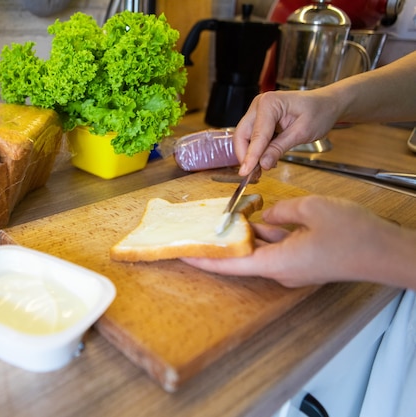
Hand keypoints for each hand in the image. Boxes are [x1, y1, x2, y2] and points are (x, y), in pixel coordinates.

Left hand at [181, 195, 415, 288]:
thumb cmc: (353, 234)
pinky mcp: (303, 263)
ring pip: (259, 251)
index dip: (202, 260)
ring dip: (244, 236)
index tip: (181, 254)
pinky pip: (276, 248)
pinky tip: (256, 216)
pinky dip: (265, 234)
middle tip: (197, 229)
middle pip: (241, 258)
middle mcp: (280, 271)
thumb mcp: (310, 209)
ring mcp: (292, 268)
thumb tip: (265, 216)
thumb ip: (280, 211)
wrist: (387, 252)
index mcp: (276, 263)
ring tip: (223, 217)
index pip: (229, 265)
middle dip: (220, 243)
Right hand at [233, 90, 339, 175]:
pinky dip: (255, 150)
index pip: (256, 135)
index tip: (245, 172)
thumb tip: (263, 163)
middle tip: (251, 173)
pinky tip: (264, 159)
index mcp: (270, 103)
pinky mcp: (259, 119)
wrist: (327, 104)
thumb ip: (280, 148)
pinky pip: (252, 137)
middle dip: (245, 155)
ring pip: (244, 137)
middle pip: (242, 134)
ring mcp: (258, 111)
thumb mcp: (302, 133)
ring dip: (249, 154)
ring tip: (259, 169)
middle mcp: (259, 104)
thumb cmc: (319, 112)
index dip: (250, 156)